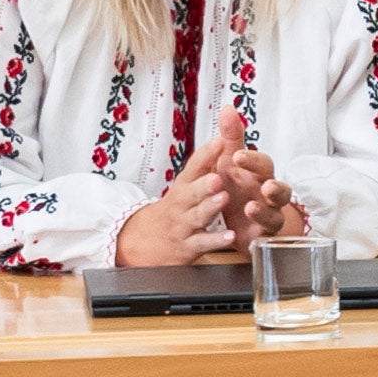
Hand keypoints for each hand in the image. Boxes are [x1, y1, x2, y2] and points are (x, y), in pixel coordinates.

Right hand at [118, 110, 288, 266]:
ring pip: (197, 216)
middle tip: (217, 178)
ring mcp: (184, 225)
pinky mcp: (189, 246)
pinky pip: (203, 243)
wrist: (147, 240)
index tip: (221, 142)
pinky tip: (230, 236)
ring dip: (210, 208)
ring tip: (223, 199)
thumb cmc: (176, 206)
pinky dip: (216, 240)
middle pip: (191, 193)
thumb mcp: (187, 182)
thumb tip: (223, 129)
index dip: (207, 154)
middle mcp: (182, 203)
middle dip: (204, 185)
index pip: (193, 167)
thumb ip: (205, 160)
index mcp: (183, 185)